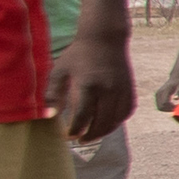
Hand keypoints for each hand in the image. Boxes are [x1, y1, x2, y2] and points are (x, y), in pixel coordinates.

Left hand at [57, 29, 137, 146]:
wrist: (104, 38)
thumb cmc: (78, 55)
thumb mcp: (59, 71)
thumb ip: (53, 94)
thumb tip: (49, 116)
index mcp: (89, 85)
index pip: (82, 117)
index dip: (74, 130)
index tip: (67, 136)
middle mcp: (108, 89)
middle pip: (101, 123)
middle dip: (89, 135)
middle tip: (79, 140)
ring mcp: (122, 90)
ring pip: (116, 120)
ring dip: (104, 131)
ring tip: (92, 135)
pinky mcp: (130, 88)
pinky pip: (126, 111)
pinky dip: (117, 121)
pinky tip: (107, 123)